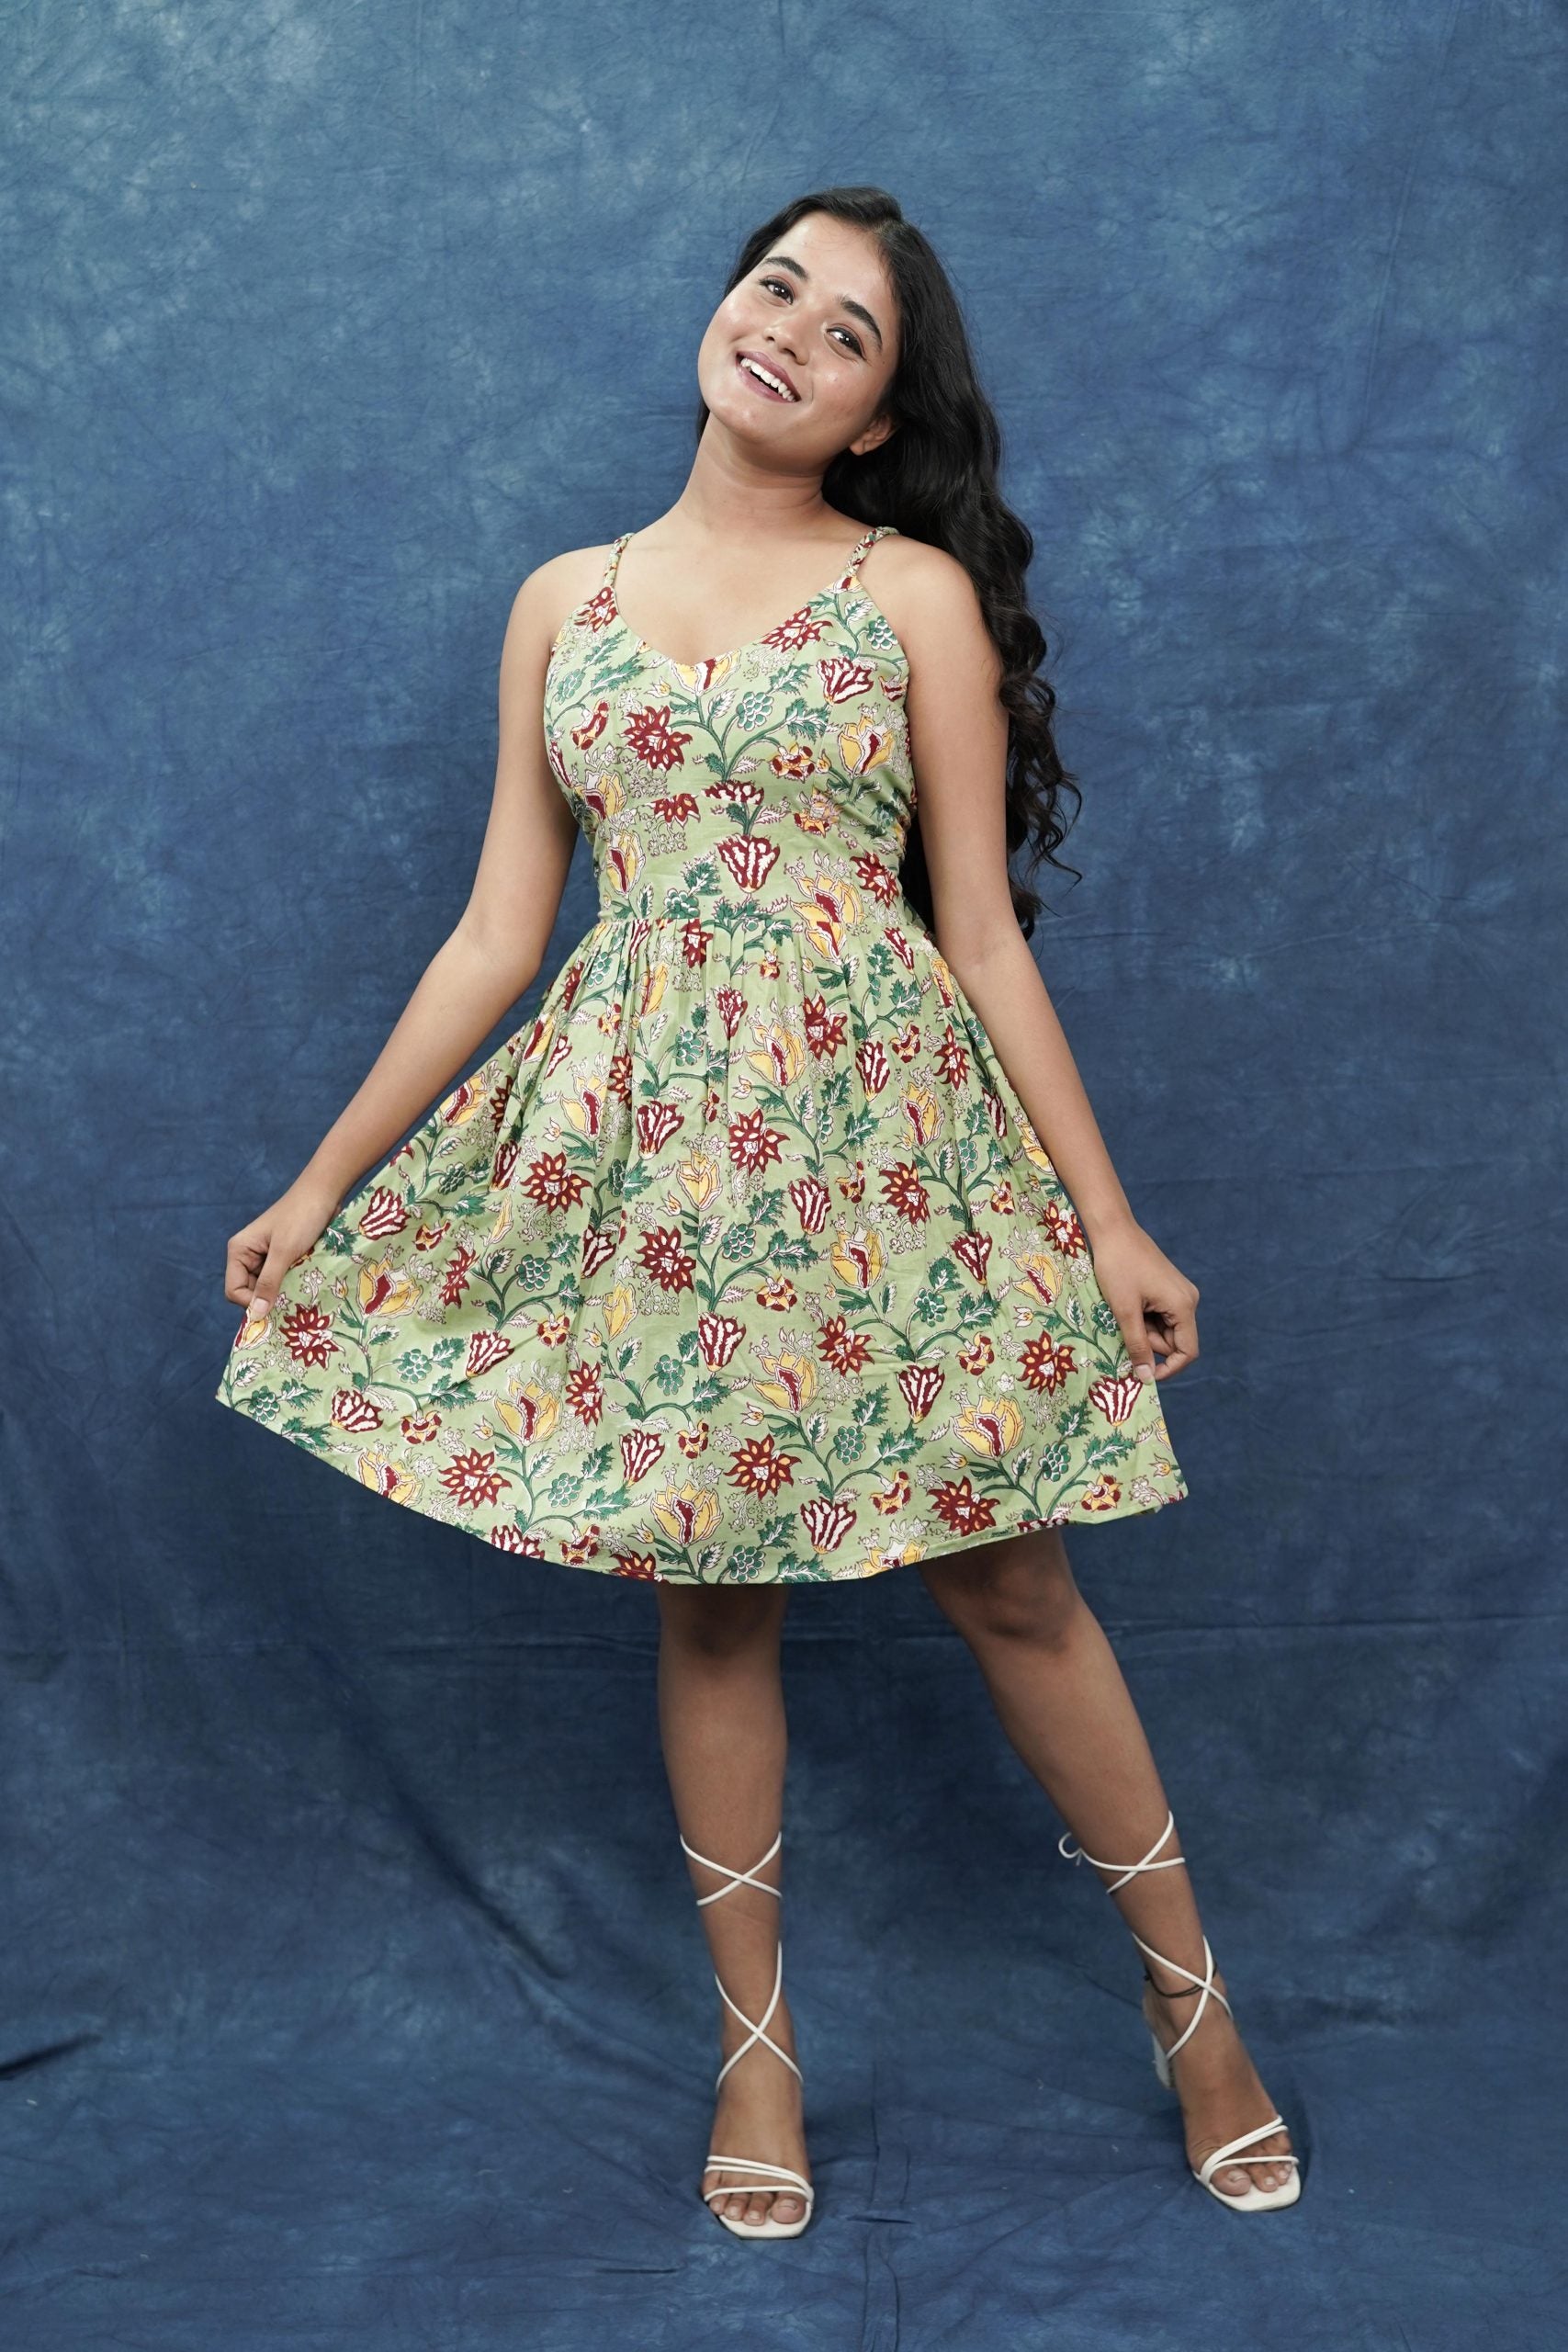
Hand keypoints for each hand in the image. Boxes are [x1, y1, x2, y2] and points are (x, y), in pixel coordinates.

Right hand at [223, 1174, 346, 1320]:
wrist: (324, 1193)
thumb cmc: (301, 1217)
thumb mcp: (284, 1252)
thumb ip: (269, 1282)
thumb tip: (257, 1314)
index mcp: (239, 1251)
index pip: (234, 1291)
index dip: (252, 1303)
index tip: (277, 1307)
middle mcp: (248, 1255)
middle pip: (250, 1292)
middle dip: (269, 1299)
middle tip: (291, 1302)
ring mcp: (265, 1257)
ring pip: (268, 1288)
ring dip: (282, 1292)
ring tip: (300, 1291)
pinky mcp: (282, 1257)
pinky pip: (282, 1280)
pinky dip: (291, 1284)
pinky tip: (305, 1284)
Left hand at [1086, 1221, 1199, 1383]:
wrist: (1113, 1230)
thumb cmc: (1118, 1267)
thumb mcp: (1125, 1311)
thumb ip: (1137, 1345)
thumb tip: (1146, 1378)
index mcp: (1184, 1305)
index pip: (1187, 1351)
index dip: (1168, 1368)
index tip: (1143, 1374)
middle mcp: (1188, 1300)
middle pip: (1174, 1341)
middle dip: (1148, 1343)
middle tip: (1123, 1328)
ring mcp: (1178, 1293)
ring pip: (1164, 1329)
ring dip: (1143, 1330)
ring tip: (1123, 1310)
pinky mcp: (1167, 1288)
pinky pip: (1159, 1315)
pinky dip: (1142, 1318)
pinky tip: (1127, 1303)